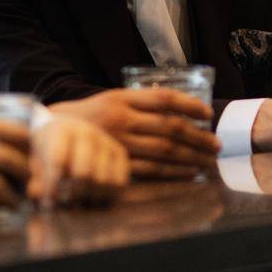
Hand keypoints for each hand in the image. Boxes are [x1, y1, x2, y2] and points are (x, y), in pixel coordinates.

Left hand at [29, 115, 129, 207]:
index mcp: (62, 131)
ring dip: (90, 197)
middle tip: (65, 201)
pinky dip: (107, 195)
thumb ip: (37, 179)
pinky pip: (119, 182)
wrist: (68, 130)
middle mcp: (87, 133)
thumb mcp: (38, 161)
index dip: (52, 186)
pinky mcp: (120, 152)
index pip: (58, 162)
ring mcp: (105, 141)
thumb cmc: (49, 150)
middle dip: (72, 194)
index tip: (48, 201)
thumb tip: (37, 195)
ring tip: (79, 200)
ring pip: (103, 181)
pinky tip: (94, 196)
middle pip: (84, 174)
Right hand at [50, 88, 217, 179]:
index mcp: (121, 98)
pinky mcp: (116, 164)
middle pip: (170, 127)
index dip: (189, 105)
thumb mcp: (111, 98)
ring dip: (192, 156)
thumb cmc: (90, 115)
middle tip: (217, 144)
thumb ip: (141, 102)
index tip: (208, 114)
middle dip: (199, 137)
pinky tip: (189, 173)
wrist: (53, 134)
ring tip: (209, 160)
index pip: (164, 98)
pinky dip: (174, 172)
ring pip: (165, 150)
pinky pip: (152, 170)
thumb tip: (182, 110)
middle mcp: (121, 119)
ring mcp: (118, 143)